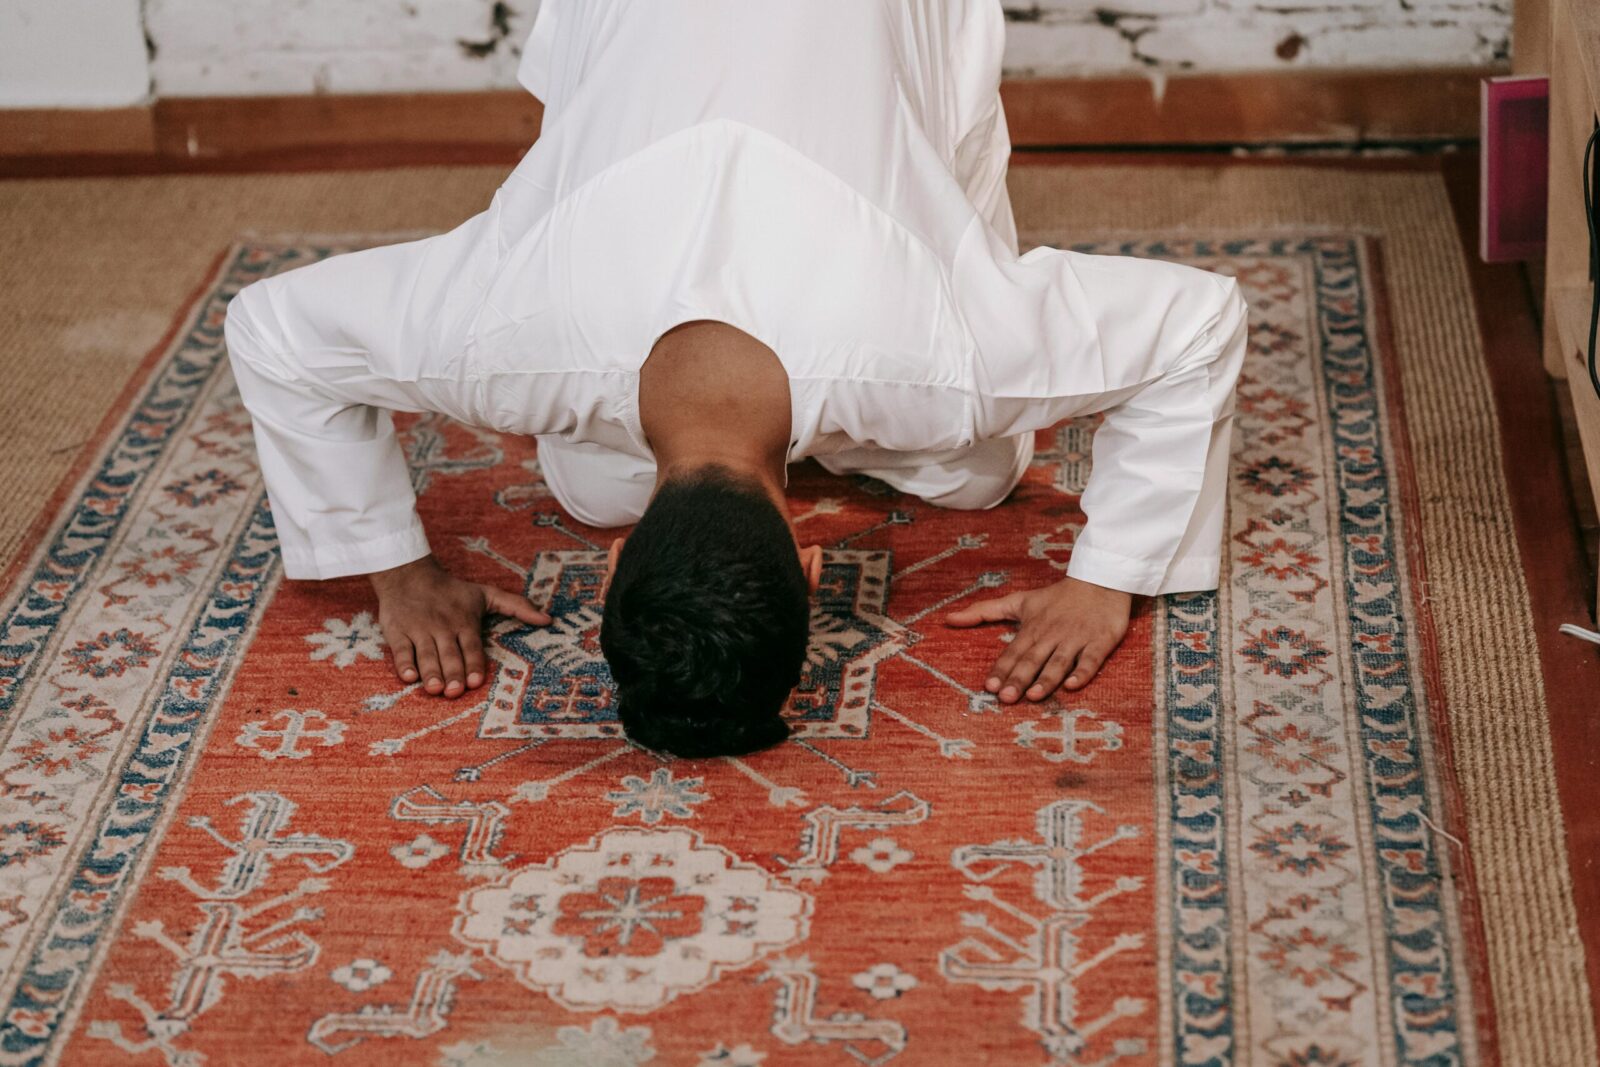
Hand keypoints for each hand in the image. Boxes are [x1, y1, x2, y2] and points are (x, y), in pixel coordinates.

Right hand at [368, 555, 550, 697]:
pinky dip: (404, 663)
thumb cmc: (451, 590)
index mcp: (464, 621)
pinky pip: (401, 650)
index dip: (473, 664)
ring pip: (425, 655)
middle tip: (454, 691)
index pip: (471, 646)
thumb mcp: (486, 594)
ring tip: (435, 689)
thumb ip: (517, 606)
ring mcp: (419, 630)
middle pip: (449, 654)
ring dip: (430, 672)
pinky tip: (409, 677)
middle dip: (452, 673)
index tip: (474, 682)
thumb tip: (548, 619)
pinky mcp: (397, 632)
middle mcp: (442, 627)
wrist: (409, 574)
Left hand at [944, 576, 1131, 703]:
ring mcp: (1076, 639)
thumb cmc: (1056, 597)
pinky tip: (1072, 685)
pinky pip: (1091, 660)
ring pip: (1059, 662)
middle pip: (1033, 660)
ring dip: (1046, 679)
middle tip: (1006, 698)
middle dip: (1019, 678)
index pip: (1013, 652)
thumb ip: (984, 610)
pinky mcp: (1099, 642)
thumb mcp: (1019, 601)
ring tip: (1033, 695)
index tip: (989, 687)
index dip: (1001, 669)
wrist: (1100, 581)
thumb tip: (948, 618)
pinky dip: (1082, 672)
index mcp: (1032, 628)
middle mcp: (1052, 635)